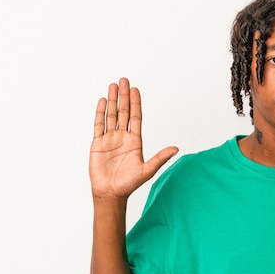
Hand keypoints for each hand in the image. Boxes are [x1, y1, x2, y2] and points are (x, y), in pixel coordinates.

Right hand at [90, 78, 177, 199]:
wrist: (111, 193)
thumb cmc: (130, 184)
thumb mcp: (148, 170)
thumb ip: (160, 158)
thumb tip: (177, 149)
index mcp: (135, 141)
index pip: (136, 117)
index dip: (135, 103)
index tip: (136, 89)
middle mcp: (123, 137)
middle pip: (123, 112)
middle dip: (124, 96)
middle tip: (124, 80)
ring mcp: (110, 139)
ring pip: (111, 115)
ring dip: (112, 100)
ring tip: (113, 85)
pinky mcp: (97, 144)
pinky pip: (98, 125)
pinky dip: (100, 113)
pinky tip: (102, 101)